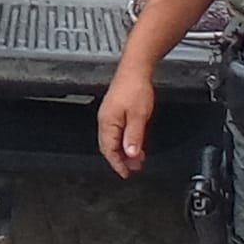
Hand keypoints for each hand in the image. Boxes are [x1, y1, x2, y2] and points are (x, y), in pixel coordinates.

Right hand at [97, 64, 155, 178]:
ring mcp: (108, 115)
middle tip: (135, 167)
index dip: (118, 164)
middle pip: (109, 147)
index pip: (109, 150)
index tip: (126, 173)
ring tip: (137, 158)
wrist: (135, 70)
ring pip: (113, 140)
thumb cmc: (135, 88)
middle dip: (121, 160)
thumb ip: (134, 136)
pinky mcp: (114, 111)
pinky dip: (124, 141)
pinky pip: (116, 132)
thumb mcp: (138, 116)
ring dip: (124, 151)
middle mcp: (105, 120)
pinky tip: (133, 142)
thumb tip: (130, 153)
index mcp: (108, 122)